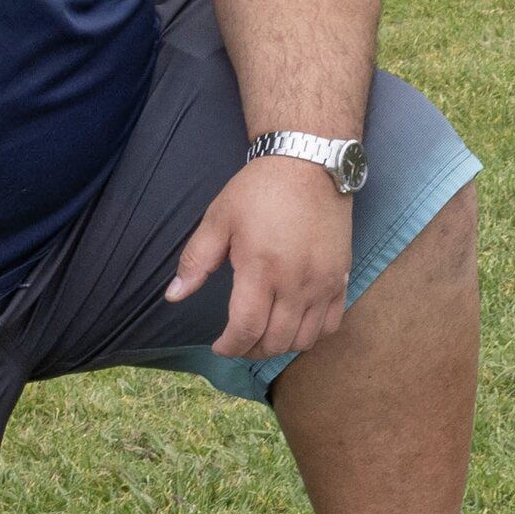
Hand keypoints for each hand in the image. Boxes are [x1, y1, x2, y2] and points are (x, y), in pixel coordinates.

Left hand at [166, 158, 353, 361]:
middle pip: (275, 341)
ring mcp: (323, 283)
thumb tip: (173, 296)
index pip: (246, 329)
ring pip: (303, 340)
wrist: (309, 163)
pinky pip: (330, 324)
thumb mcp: (218, 219)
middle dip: (250, 350)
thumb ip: (196, 261)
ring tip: (263, 335)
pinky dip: (311, 334)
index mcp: (261, 269)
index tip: (219, 346)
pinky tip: (294, 325)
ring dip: (279, 346)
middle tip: (237, 341)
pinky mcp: (341, 278)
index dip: (230, 346)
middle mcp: (296, 282)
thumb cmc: (259, 190)